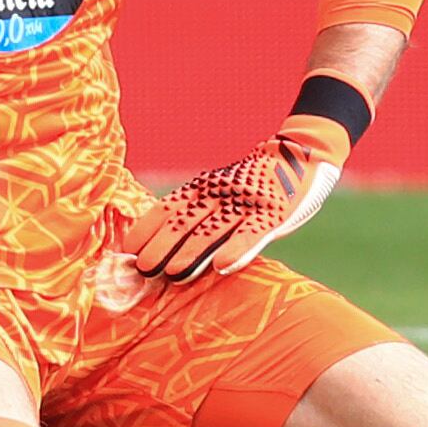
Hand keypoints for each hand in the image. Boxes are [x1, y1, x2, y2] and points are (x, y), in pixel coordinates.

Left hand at [123, 117, 348, 280]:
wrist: (301, 153)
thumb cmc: (252, 181)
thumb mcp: (220, 189)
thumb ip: (197, 211)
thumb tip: (162, 243)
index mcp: (203, 187)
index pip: (167, 208)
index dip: (147, 228)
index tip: (126, 250)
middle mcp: (220, 193)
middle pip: (185, 221)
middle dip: (161, 246)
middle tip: (141, 268)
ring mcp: (247, 202)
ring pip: (214, 229)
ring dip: (192, 252)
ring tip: (172, 273)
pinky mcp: (274, 212)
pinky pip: (254, 232)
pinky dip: (238, 249)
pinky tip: (223, 266)